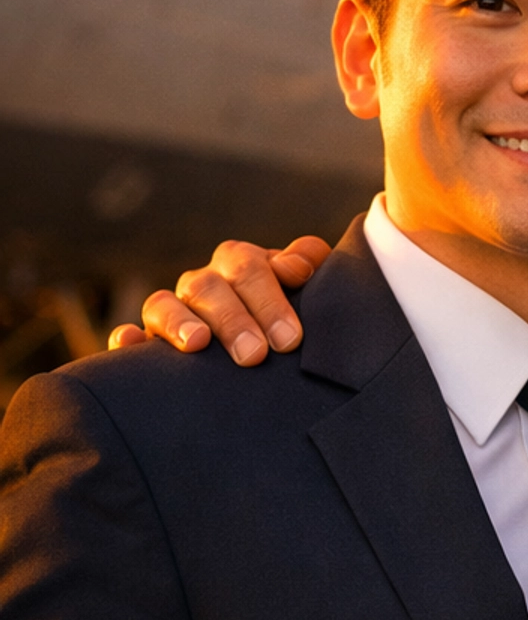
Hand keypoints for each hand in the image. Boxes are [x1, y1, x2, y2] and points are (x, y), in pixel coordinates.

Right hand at [106, 236, 331, 364]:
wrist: (267, 350)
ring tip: (197, 343)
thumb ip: (307, 266)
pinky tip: (132, 346)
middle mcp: (203, 283)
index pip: (248, 267)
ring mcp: (172, 311)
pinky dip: (128, 339)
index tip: (289, 337)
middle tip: (255, 354)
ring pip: (163, 304)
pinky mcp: (147, 342)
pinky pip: (128, 336)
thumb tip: (297, 265)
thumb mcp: (306, 291)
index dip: (269, 298)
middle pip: (208, 287)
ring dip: (178, 322)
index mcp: (241, 265)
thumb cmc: (290, 317)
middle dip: (233, 320)